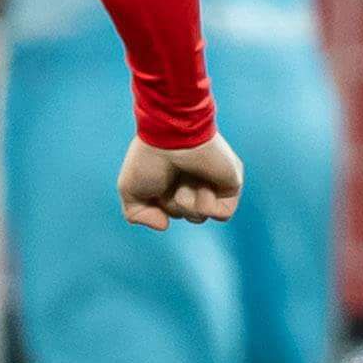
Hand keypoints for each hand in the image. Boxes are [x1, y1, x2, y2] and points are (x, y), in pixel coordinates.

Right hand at [118, 132, 240, 230]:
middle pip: (184, 216)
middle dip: (173, 205)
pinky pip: (223, 214)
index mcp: (175, 181)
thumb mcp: (130, 190)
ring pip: (201, 217)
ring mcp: (214, 183)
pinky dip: (207, 205)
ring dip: (188, 203)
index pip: (170, 211)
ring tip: (187, 178)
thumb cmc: (149, 159)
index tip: (154, 183)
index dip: (159, 205)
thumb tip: (164, 225)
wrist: (171, 137)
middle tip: (171, 179)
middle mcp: (195, 182)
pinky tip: (202, 184)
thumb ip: (137, 215)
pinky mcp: (232, 184)